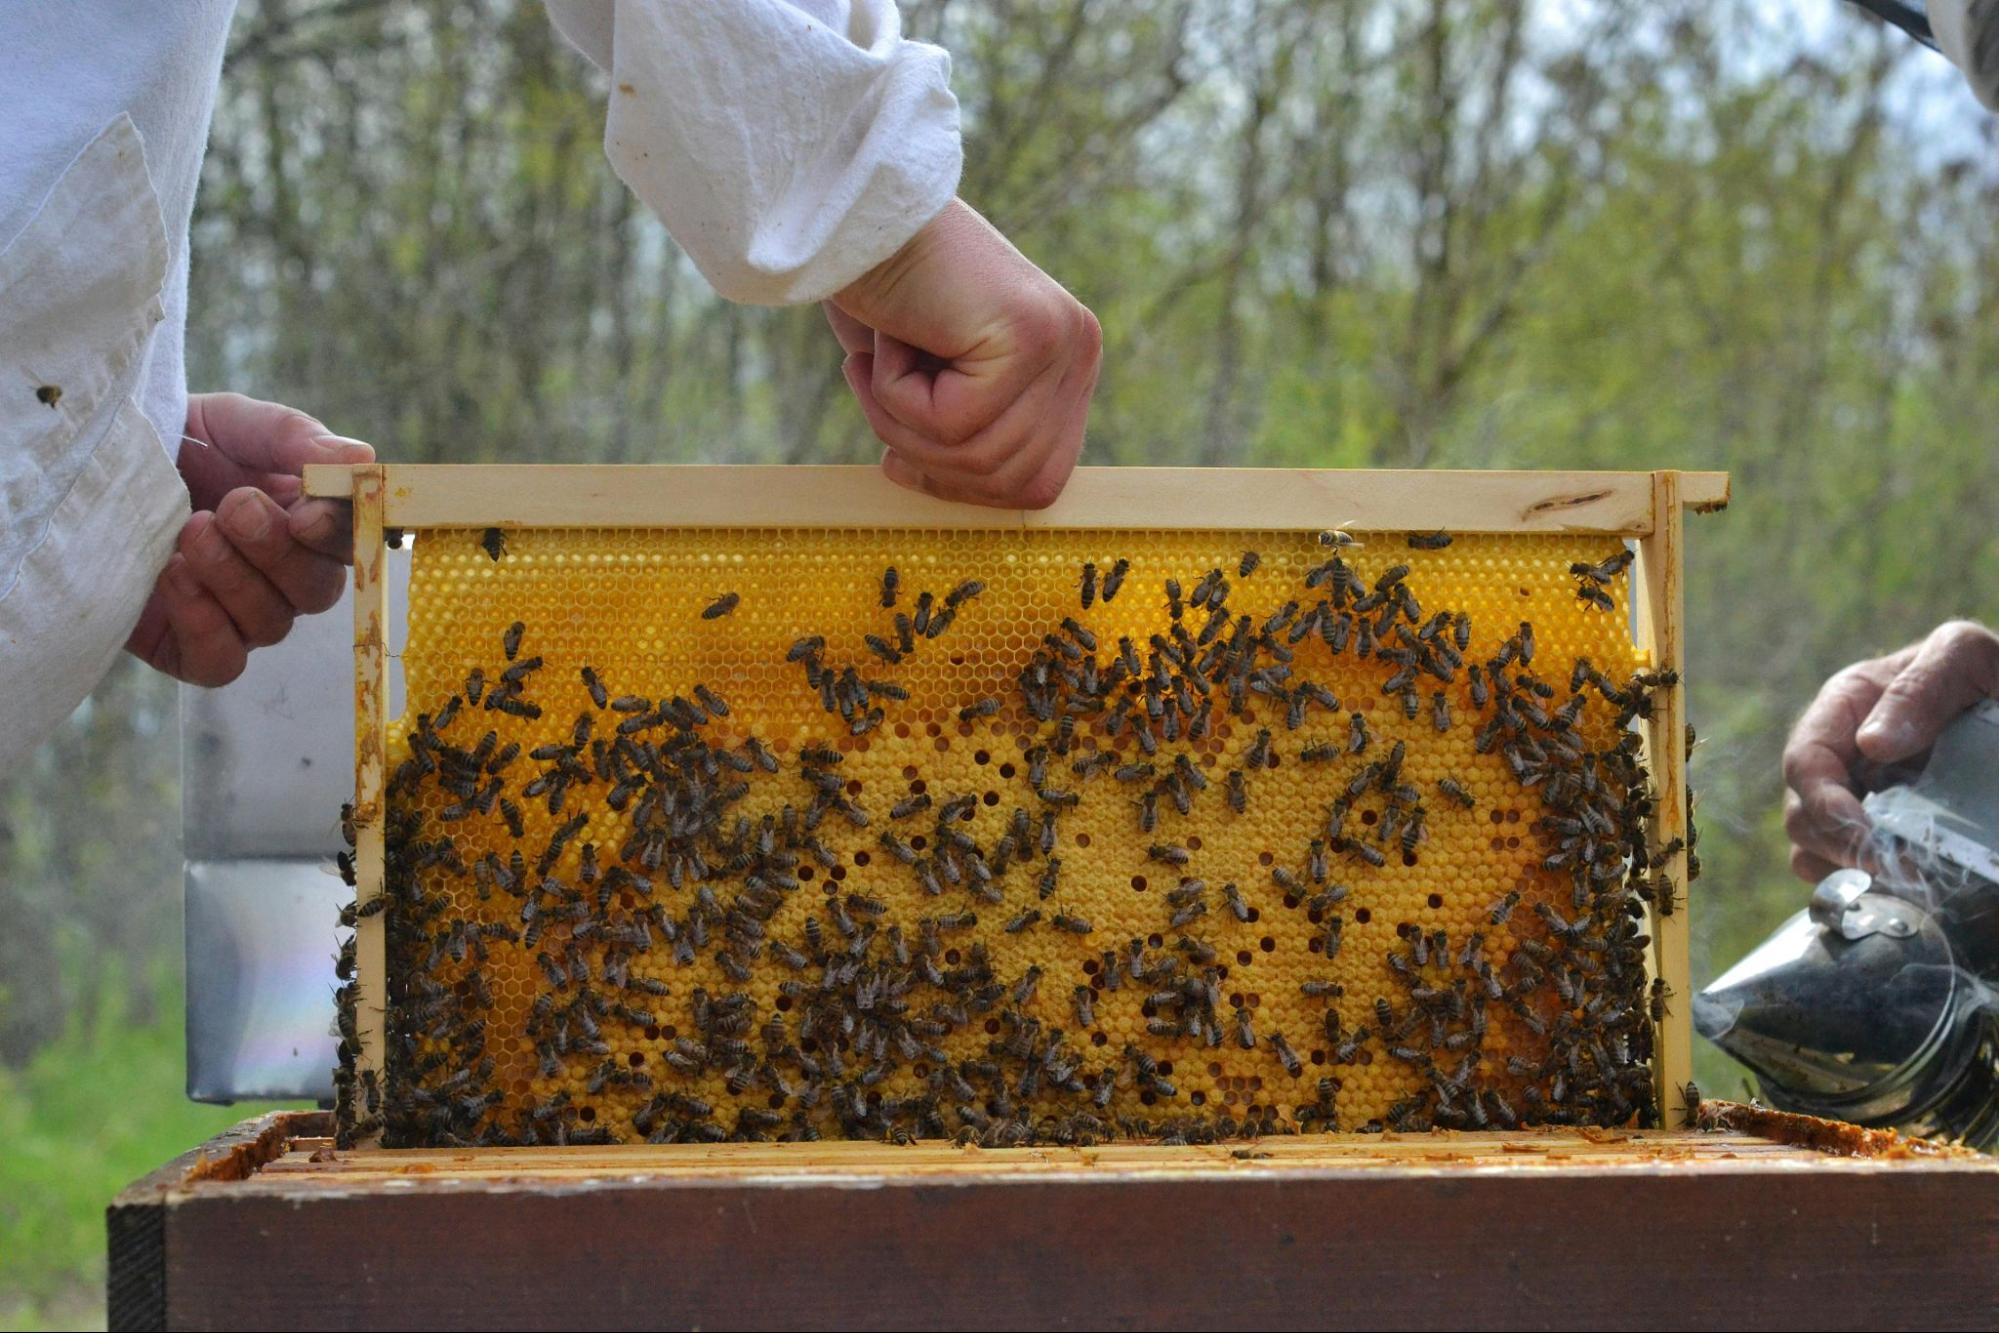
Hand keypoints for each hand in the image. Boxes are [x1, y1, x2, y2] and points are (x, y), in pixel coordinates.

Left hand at [126, 392, 373, 686]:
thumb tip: (362, 460)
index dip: (339, 537)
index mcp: (309, 524)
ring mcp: (238, 618)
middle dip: (277, 552)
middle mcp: (284, 578)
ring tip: (191, 530)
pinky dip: (205, 624)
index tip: (306, 514)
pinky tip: (174, 576)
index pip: (353, 544)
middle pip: (317, 592)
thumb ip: (296, 438)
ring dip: (234, 577)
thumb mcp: (235, 423)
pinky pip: (221, 662)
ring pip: (271, 624)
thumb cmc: (175, 440)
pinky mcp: (188, 649)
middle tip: (234, 508)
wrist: (92, 464)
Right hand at [824, 198, 1100, 509]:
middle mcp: (1077, 352)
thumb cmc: (879, 290)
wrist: (849, 211)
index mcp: (1064, 367)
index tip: (901, 462)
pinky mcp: (1029, 333)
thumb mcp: (931, 381)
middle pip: (1016, 482)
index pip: (1037, 481)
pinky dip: (896, 394)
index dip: (965, 489)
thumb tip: (958, 493)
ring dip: (903, 423)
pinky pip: (953, 422)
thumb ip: (963, 436)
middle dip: (930, 460)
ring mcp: (1061, 341)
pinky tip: (887, 336)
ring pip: (981, 457)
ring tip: (877, 360)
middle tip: (879, 395)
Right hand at [1782, 620, 1998, 881]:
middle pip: (1801, 816)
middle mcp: (1840, 760)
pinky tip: (1908, 887)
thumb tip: (1871, 745)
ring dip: (1849, 874)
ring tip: (1907, 881)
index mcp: (1845, 711)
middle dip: (1840, 847)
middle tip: (1900, 869)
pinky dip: (1865, 889)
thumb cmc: (1991, 677)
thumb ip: (1920, 686)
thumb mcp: (1965, 658)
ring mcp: (1858, 801)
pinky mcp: (1879, 836)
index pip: (1805, 763)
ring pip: (1814, 853)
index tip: (1866, 832)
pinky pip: (1846, 874)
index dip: (1825, 804)